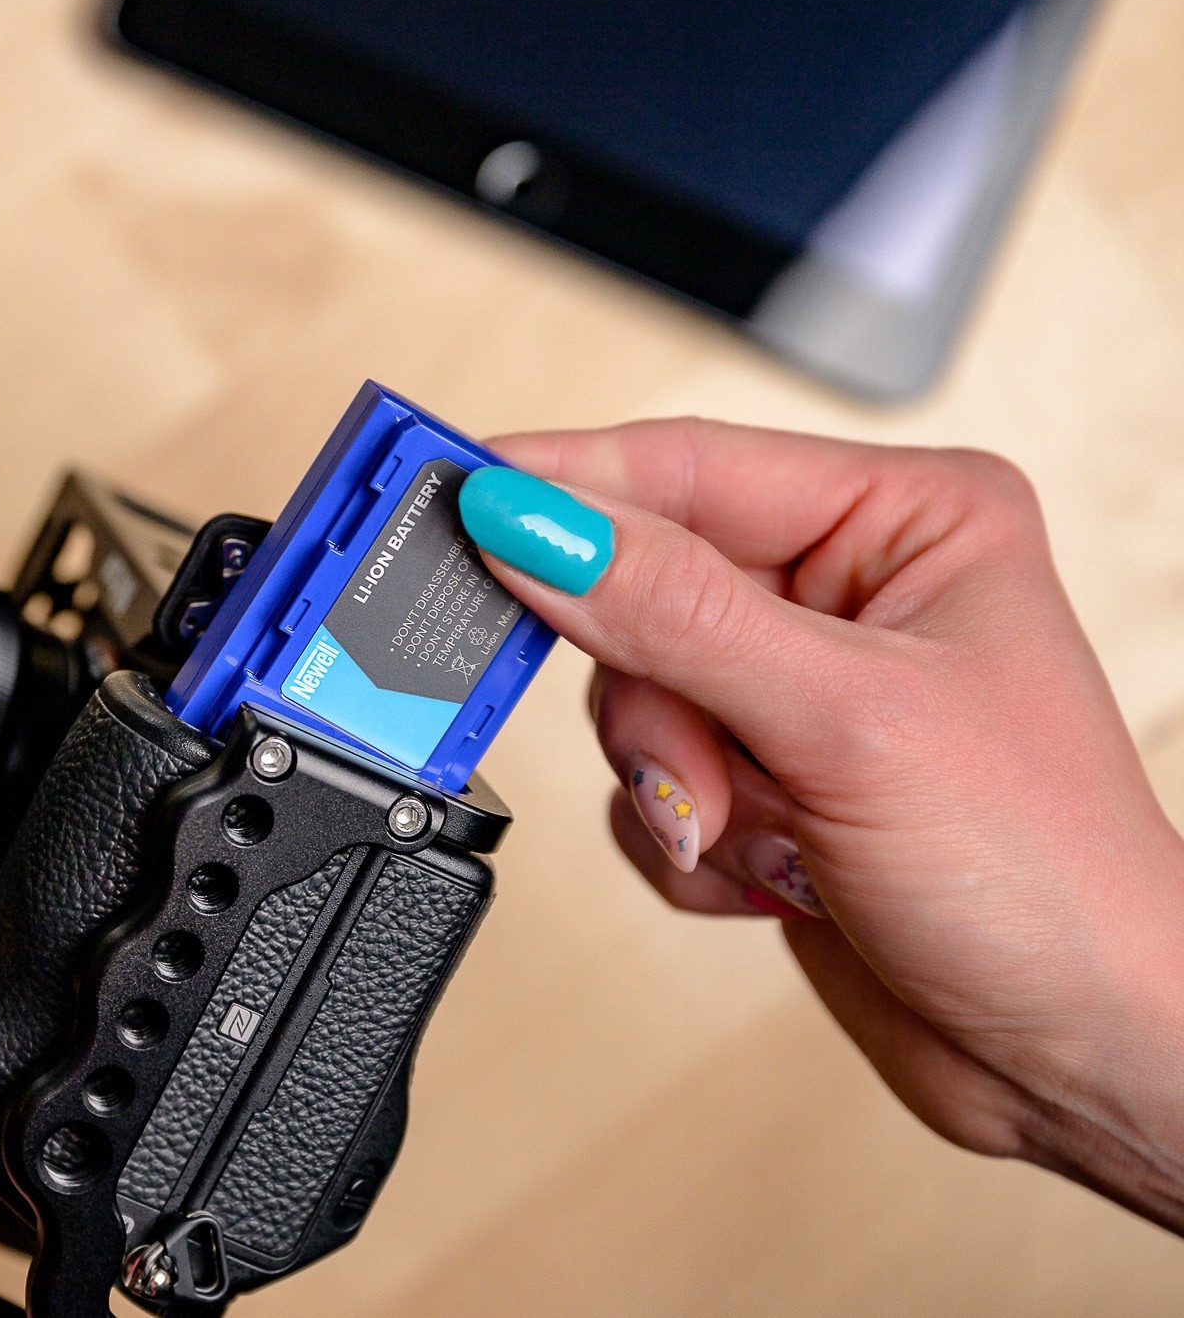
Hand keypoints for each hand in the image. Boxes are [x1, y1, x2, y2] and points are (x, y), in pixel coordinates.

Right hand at [458, 418, 1183, 1230]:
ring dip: (677, 787)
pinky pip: (643, 783)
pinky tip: (774, 873)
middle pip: (635, 591)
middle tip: (692, 768)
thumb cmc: (1047, 878)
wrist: (1075, 1057)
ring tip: (762, 837)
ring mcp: (796, 693)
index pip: (683, 468)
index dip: (559, 488)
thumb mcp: (844, 722)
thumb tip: (533, 528)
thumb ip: (670, 615)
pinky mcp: (761, 780)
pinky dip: (686, 844)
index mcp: (904, 520)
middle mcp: (845, 594)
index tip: (451, 501)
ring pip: (629, 697)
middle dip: (656, 703)